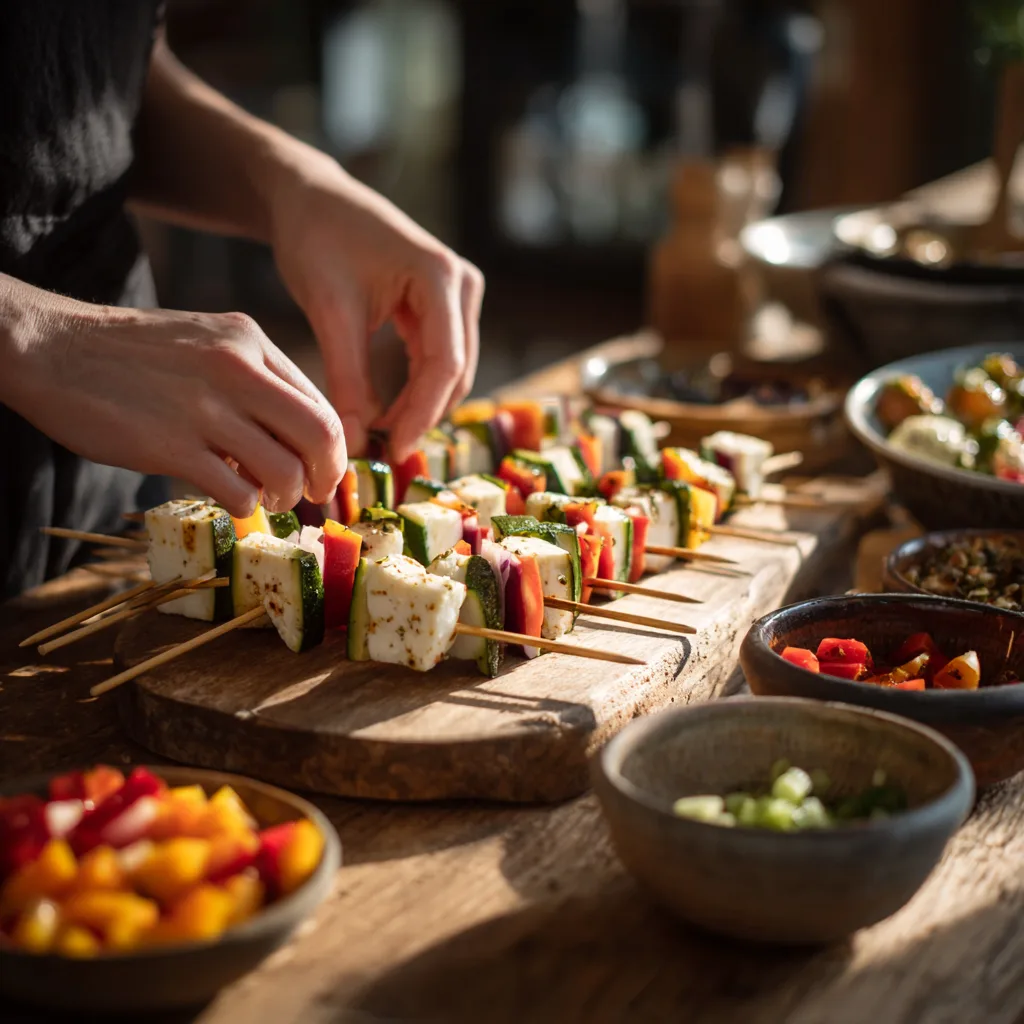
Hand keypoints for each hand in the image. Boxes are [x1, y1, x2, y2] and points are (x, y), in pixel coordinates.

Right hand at [1, 277, 346, 515]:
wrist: (51, 347)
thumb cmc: (133, 353)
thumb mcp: (207, 342)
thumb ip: (254, 378)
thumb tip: (295, 436)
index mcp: (250, 341)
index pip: (320, 403)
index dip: (332, 448)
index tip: (323, 471)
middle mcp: (236, 369)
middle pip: (320, 435)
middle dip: (325, 475)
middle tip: (311, 494)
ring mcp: (204, 408)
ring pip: (284, 470)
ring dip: (284, 496)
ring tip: (265, 497)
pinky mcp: (170, 446)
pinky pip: (237, 492)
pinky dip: (244, 506)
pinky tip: (230, 500)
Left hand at [269, 156, 484, 459]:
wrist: (311, 198)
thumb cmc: (316, 240)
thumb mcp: (329, 312)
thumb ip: (347, 379)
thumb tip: (353, 443)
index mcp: (439, 276)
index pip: (444, 363)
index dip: (421, 415)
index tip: (391, 452)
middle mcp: (461, 283)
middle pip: (455, 370)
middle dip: (421, 415)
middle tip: (380, 452)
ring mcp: (458, 293)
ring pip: (451, 370)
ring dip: (420, 406)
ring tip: (379, 436)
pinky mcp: (445, 303)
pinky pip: (439, 358)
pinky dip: (416, 389)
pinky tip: (386, 412)